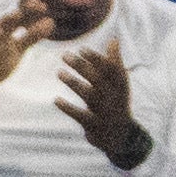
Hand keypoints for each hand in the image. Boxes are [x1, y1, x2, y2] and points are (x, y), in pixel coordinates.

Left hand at [55, 39, 145, 164]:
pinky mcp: (94, 126)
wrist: (120, 137)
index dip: (95, 58)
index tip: (81, 49)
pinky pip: (80, 116)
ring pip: (89, 96)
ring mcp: (104, 113)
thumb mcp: (119, 84)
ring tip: (59, 73)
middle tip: (64, 55)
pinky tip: (55, 100)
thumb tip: (114, 39)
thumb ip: (115, 62)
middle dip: (81, 66)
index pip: (109, 69)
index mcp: (119, 86)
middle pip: (97, 79)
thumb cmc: (116, 104)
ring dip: (73, 83)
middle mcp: (113, 98)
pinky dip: (68, 108)